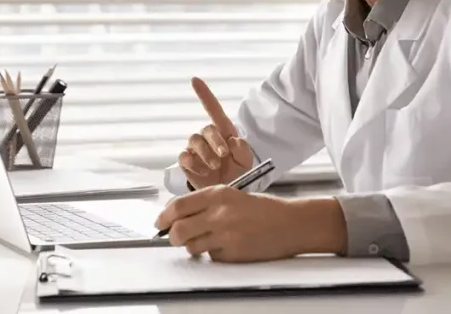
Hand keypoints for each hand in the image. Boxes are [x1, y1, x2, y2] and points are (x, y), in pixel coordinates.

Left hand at [155, 186, 338, 262]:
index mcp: (218, 194)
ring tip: (210, 239)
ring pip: (192, 247)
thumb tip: (179, 217)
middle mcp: (218, 213)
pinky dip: (215, 253)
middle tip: (176, 237)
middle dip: (173, 237)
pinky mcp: (232, 253)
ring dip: (195, 246)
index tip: (160, 222)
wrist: (290, 223)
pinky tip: (229, 245)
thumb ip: (206, 204)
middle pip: (178, 231)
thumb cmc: (264, 209)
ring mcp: (225, 235)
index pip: (178, 206)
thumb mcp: (233, 196)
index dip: (164, 217)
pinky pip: (212, 256)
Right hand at [178, 77, 253, 189]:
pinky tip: (203, 171)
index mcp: (224, 133)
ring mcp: (195, 149)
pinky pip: (185, 156)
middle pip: (206, 129)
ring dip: (206, 153)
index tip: (194, 79)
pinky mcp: (186, 162)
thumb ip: (243, 150)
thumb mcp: (247, 162)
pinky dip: (194, 164)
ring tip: (215, 166)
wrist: (227, 193)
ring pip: (194, 141)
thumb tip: (233, 140)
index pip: (213, 110)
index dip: (204, 94)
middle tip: (223, 155)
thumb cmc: (238, 173)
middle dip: (215, 141)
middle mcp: (208, 138)